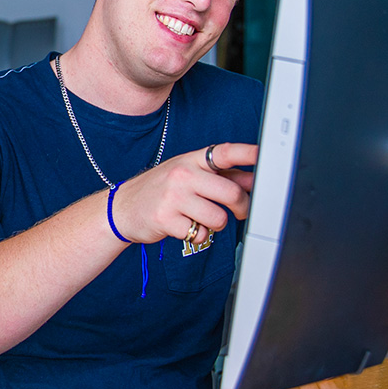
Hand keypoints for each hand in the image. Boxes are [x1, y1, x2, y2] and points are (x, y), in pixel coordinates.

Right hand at [110, 142, 257, 246]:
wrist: (123, 207)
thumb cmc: (162, 190)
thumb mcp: (190, 176)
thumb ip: (222, 177)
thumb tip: (253, 180)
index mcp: (191, 160)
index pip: (223, 153)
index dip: (246, 153)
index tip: (264, 154)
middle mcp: (183, 174)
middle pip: (231, 193)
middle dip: (241, 207)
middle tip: (239, 211)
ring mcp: (173, 196)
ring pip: (219, 218)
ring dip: (216, 224)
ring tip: (201, 219)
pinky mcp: (166, 219)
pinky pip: (200, 234)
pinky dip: (197, 235)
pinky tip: (185, 226)